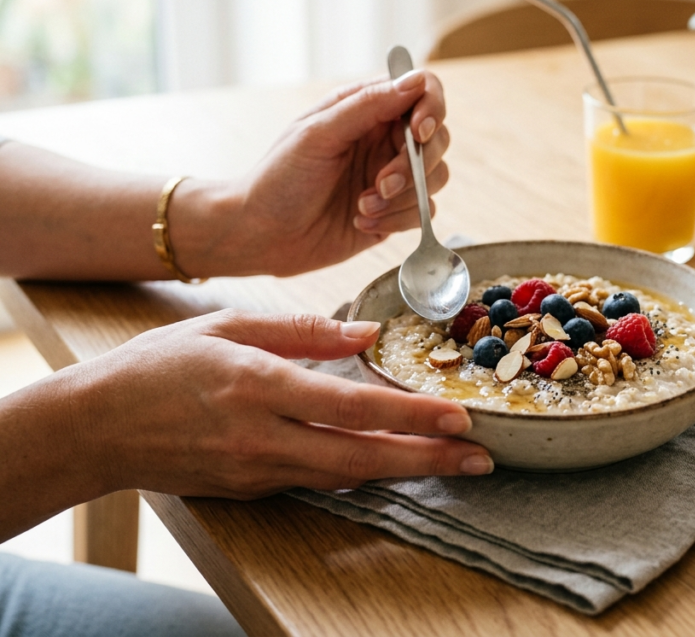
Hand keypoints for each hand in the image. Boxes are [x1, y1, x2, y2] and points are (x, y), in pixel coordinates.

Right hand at [71, 310, 491, 498]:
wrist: (95, 426)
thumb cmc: (160, 365)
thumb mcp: (229, 325)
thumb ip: (303, 330)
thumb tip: (366, 334)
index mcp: (258, 385)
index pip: (351, 407)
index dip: (410, 417)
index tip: (458, 418)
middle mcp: (262, 436)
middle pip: (360, 458)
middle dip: (427, 462)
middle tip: (480, 460)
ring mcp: (256, 470)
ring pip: (346, 477)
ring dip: (403, 472)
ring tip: (453, 465)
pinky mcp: (250, 488)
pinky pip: (317, 480)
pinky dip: (360, 472)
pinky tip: (393, 462)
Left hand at [177, 71, 449, 277]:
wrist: (261, 235)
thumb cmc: (279, 179)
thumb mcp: (318, 133)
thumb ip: (367, 105)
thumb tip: (414, 81)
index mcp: (367, 110)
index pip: (423, 91)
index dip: (431, 108)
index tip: (418, 132)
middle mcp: (384, 140)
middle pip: (438, 138)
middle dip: (415, 164)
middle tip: (382, 182)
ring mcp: (392, 177)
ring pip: (436, 177)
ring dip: (403, 196)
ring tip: (362, 205)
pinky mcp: (394, 213)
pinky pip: (423, 212)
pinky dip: (397, 219)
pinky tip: (361, 221)